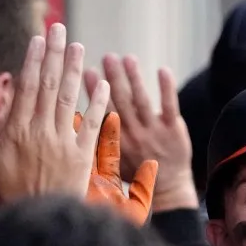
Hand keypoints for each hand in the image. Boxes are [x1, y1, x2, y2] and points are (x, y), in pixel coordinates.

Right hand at [0, 23, 109, 204]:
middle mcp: (39, 131)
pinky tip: (103, 85)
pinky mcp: (83, 156)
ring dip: (74, 70)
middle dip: (54, 55)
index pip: (25, 88)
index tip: (38, 40)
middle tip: (60, 30)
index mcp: (15, 131)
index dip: (32, 61)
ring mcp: (62, 142)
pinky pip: (93, 125)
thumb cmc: (10, 198)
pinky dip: (99, 104)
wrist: (38, 223)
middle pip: (47, 85)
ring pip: (69, 99)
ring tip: (79, 47)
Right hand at [84, 57, 197, 210]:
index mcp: (115, 143)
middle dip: (112, 78)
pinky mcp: (173, 129)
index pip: (101, 113)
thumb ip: (93, 145)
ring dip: (133, 78)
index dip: (93, 92)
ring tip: (127, 58)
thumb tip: (72, 123)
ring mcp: (154, 131)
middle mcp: (133, 136)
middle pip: (120, 102)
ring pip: (141, 100)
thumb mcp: (109, 166)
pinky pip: (169, 105)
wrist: (169, 189)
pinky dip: (166, 87)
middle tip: (106, 57)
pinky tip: (162, 70)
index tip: (85, 71)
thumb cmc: (135, 173)